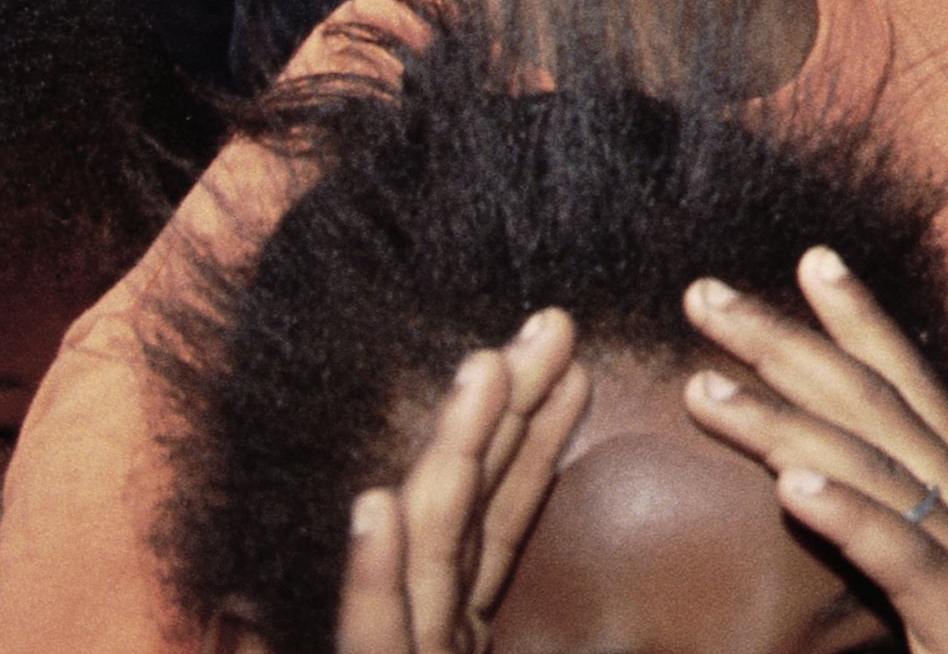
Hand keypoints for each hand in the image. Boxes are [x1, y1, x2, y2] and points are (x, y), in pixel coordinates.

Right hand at [333, 310, 587, 653]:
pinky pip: (374, 632)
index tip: (577, 365)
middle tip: (553, 325)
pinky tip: (372, 506)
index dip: (539, 439)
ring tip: (482, 371)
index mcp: (460, 620)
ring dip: (452, 455)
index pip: (505, 515)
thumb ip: (489, 599)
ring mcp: (403, 653)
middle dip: (506, 412)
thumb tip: (499, 582)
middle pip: (472, 504)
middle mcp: (430, 624)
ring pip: (428, 544)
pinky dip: (370, 571)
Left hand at [682, 249, 947, 653]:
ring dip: (785, 424)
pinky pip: (906, 559)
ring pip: (878, 472)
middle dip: (789, 346)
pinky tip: (792, 487)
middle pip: (879, 408)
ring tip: (705, 391)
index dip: (864, 321)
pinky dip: (851, 517)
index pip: (915, 390)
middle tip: (704, 298)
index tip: (811, 260)